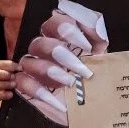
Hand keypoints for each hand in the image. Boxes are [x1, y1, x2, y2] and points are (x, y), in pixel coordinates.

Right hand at [0, 60, 21, 111]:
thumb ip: (9, 70)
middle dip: (2, 74)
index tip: (20, 68)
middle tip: (14, 77)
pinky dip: (1, 96)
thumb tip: (20, 67)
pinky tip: (9, 95)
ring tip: (13, 85)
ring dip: (2, 84)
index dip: (8, 65)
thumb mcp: (4, 75)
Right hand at [17, 3, 108, 124]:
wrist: (98, 106)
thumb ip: (98, 35)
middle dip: (60, 54)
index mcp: (64, 37)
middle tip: (82, 69)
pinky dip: (40, 91)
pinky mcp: (29, 87)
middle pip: (40, 43)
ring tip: (71, 83)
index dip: (67, 29)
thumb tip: (93, 21)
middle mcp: (47, 49)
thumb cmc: (100, 77)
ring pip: (28, 62)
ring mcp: (36, 68)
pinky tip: (59, 100)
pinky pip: (23, 84)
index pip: (55, 21)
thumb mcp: (105, 54)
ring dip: (50, 72)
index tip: (87, 46)